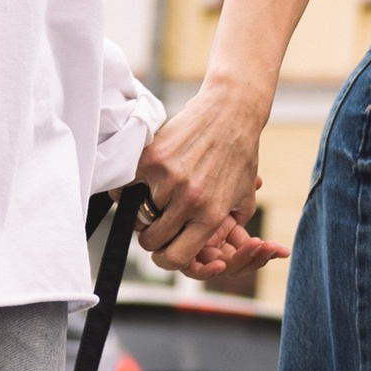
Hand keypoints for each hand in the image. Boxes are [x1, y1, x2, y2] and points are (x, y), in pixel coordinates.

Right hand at [135, 85, 280, 277]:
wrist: (230, 112)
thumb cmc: (239, 156)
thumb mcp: (243, 200)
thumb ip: (225, 230)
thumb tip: (204, 254)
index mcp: (210, 216)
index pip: (173, 258)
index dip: (164, 259)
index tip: (163, 250)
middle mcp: (188, 201)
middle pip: (150, 240)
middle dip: (152, 235)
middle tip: (158, 220)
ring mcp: (166, 179)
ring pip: (138, 213)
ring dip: (145, 207)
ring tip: (158, 192)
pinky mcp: (150, 159)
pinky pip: (126, 187)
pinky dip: (130, 186)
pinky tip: (142, 179)